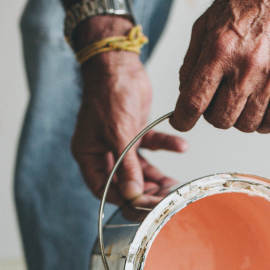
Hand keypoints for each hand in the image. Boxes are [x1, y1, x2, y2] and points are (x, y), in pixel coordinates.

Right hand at [72, 19, 186, 206]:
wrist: (118, 62)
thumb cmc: (109, 93)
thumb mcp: (119, 134)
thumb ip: (127, 166)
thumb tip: (134, 195)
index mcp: (88, 155)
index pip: (103, 189)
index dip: (123, 200)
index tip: (144, 207)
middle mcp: (102, 152)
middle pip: (123, 182)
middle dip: (144, 191)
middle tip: (165, 199)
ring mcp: (119, 143)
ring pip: (139, 169)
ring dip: (157, 177)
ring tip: (175, 184)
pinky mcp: (134, 132)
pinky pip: (151, 146)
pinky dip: (166, 147)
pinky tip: (182, 147)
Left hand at [171, 0, 269, 133]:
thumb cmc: (245, 3)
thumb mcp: (205, 25)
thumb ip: (191, 62)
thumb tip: (185, 93)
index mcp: (220, 51)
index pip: (194, 102)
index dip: (183, 119)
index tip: (182, 121)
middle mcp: (246, 67)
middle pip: (220, 119)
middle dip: (211, 115)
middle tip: (215, 100)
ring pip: (245, 125)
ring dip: (236, 119)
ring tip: (237, 101)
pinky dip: (262, 123)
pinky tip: (256, 109)